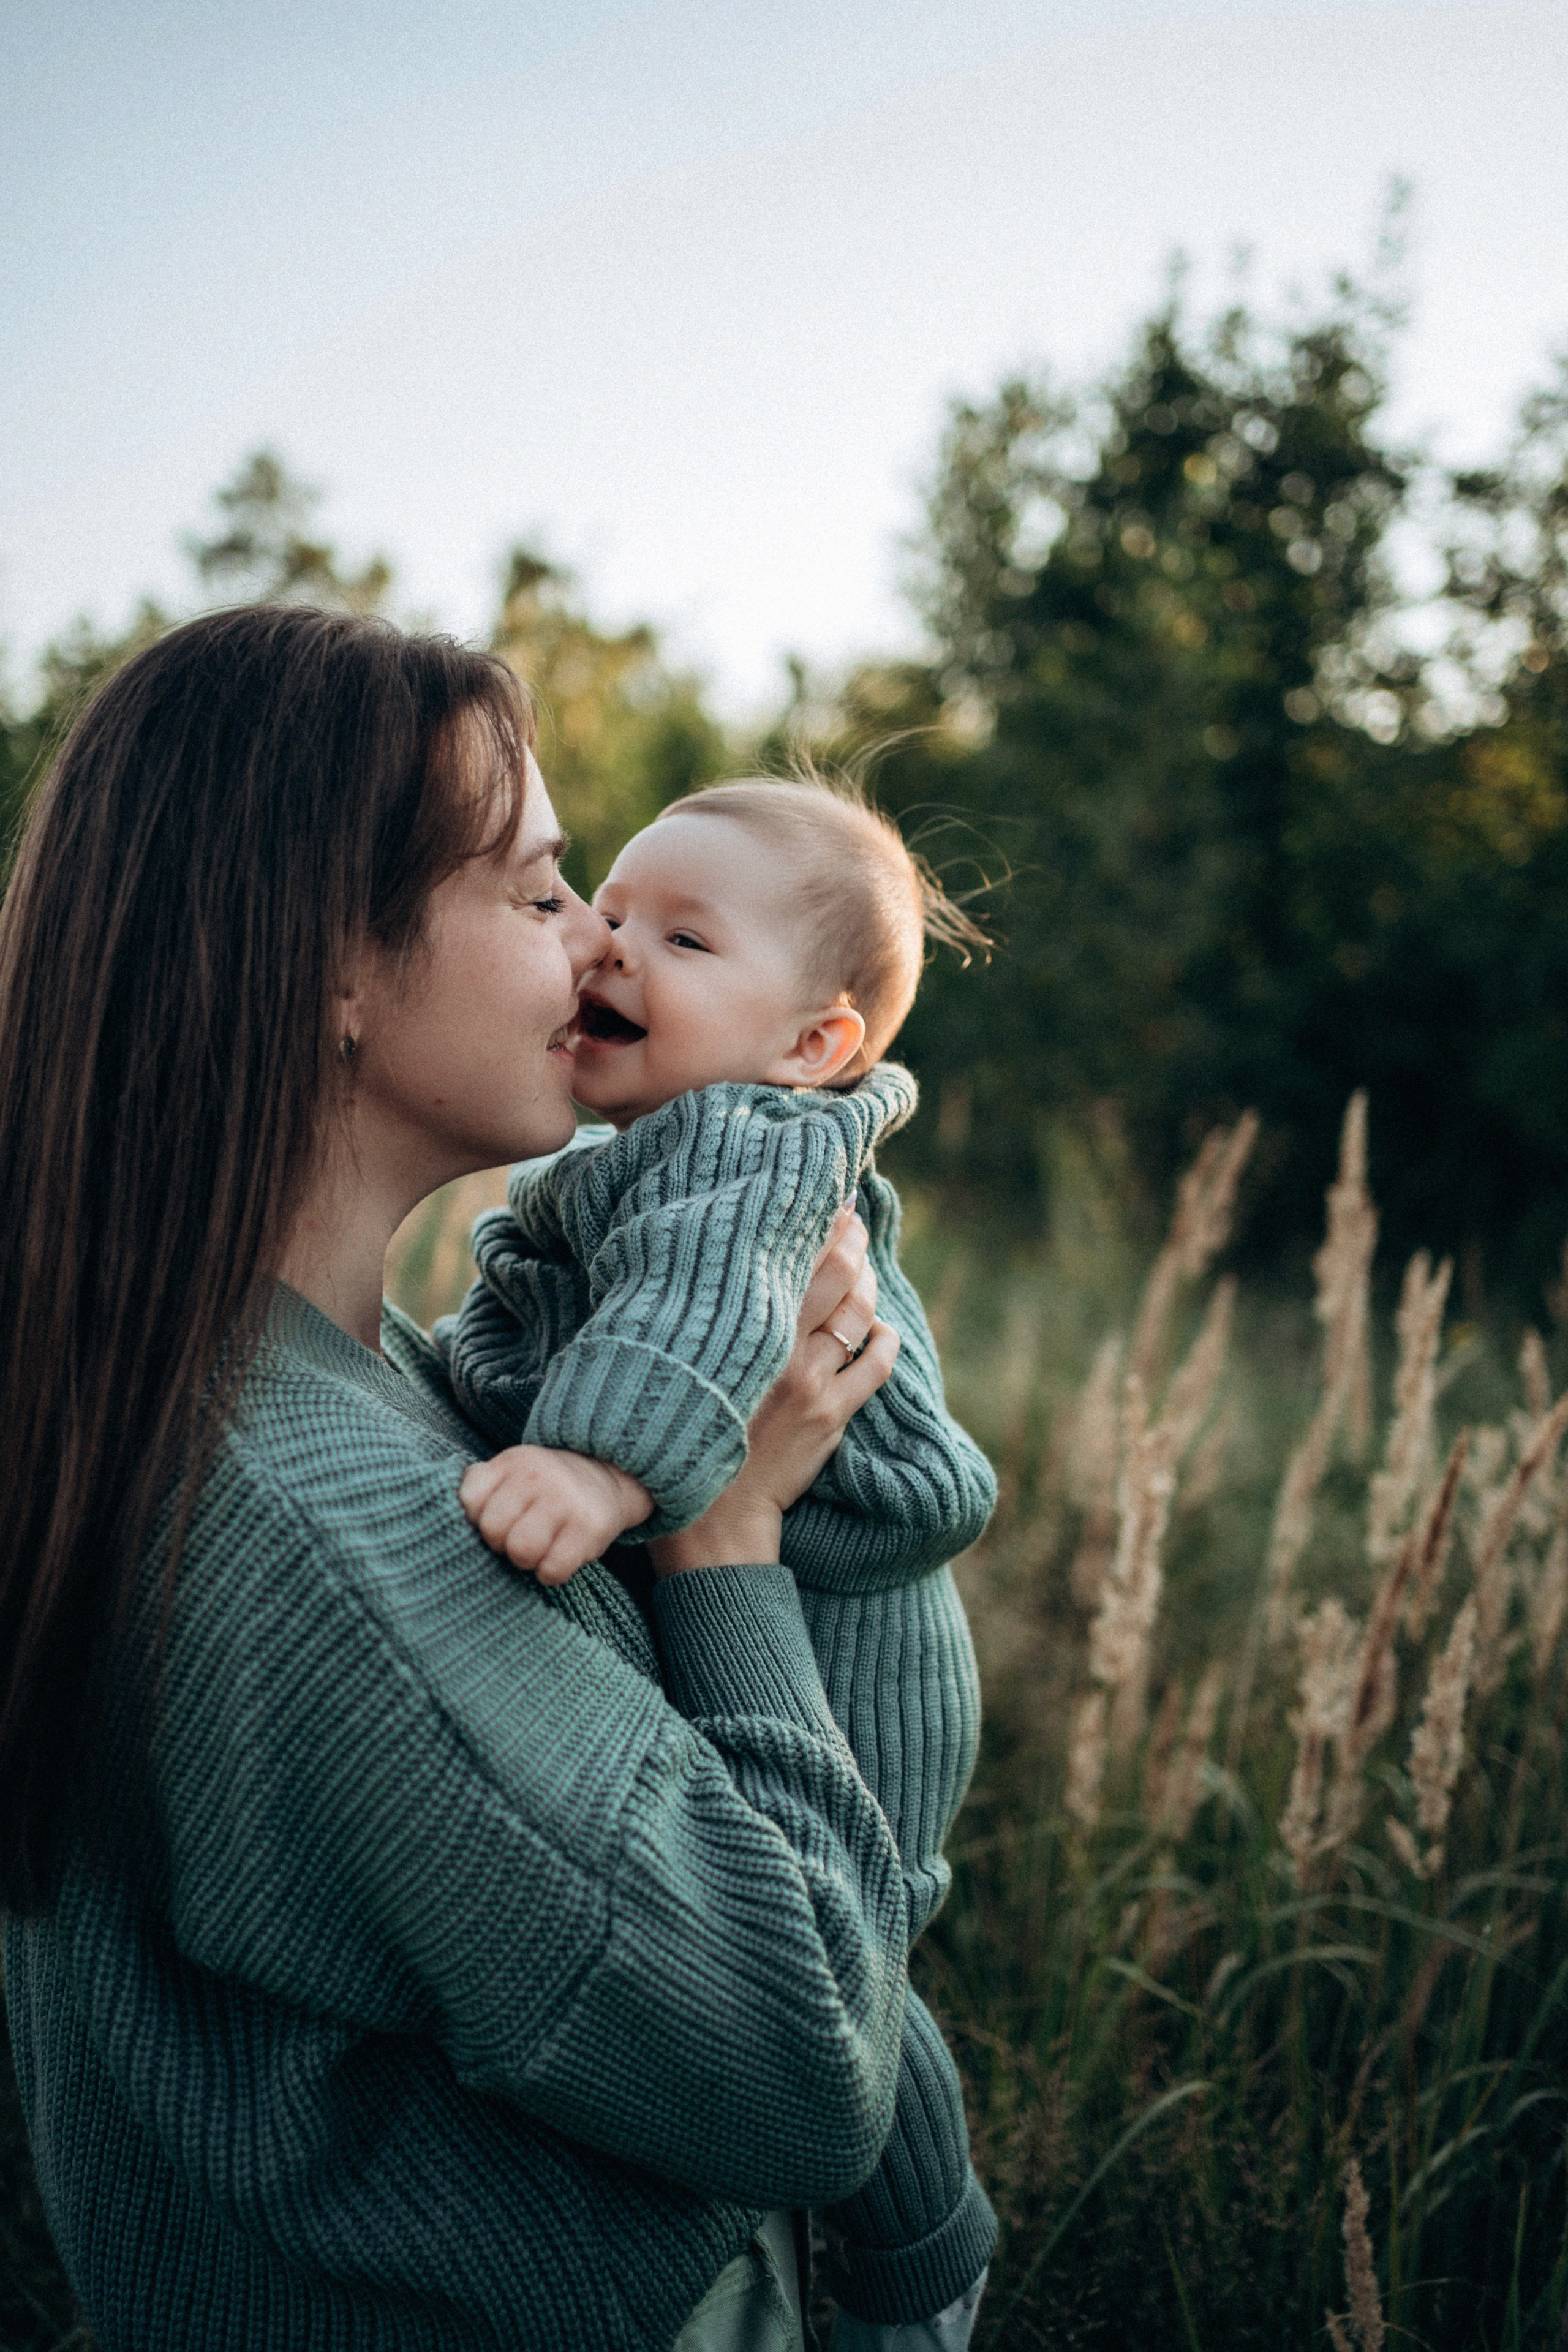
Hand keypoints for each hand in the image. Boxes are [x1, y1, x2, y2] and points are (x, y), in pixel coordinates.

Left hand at [459, 1445, 651, 1585]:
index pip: (470, 1501)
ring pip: (522, 1550)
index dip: (477, 1520)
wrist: (607, 1474)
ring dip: (525, 1560)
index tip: (495, 1520)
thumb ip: (479, 1485)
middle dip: (501, 1543)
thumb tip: (444, 1509)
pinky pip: (553, 1569)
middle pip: (493, 1530)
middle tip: (517, 1537)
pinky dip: (550, 1573)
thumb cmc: (544, 1485)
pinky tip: (557, 1558)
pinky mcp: (590, 1528)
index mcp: (512, 1463)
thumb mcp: (511, 1471)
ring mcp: (565, 1501)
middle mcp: (537, 1477)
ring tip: (536, 1549)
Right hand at [650, 1203, 898, 1574]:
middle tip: (854, 1220)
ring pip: (858, 1313)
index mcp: (736, 1331)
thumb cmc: (682, 1432)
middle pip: (834, 1274)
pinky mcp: (832, 1414)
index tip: (827, 1201)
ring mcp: (810, 1382)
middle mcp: (777, 1349)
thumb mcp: (682, 1364)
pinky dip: (885, 1338)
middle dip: (851, 1240)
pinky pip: (876, 1364)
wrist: (710, 1516)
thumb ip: (702, 1323)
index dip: (816, 1225)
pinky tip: (882, 1329)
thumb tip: (710, 1276)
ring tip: (866, 1272)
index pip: (786, 1258)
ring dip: (869, 1285)